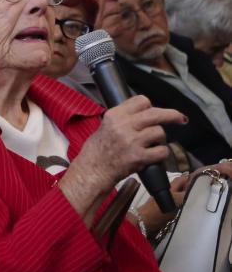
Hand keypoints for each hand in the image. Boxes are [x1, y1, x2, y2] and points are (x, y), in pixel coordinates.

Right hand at [60, 97, 185, 221]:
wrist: (92, 170)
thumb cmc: (97, 150)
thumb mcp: (105, 125)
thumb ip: (124, 118)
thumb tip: (145, 114)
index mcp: (115, 115)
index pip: (141, 101)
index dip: (150, 106)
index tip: (155, 111)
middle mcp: (124, 126)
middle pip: (156, 114)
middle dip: (172, 115)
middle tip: (180, 118)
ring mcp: (132, 141)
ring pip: (160, 132)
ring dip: (160, 139)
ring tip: (152, 145)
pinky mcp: (139, 157)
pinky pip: (162, 151)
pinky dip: (162, 154)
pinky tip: (154, 155)